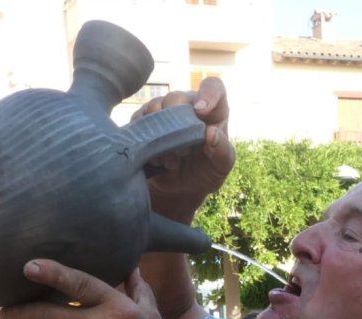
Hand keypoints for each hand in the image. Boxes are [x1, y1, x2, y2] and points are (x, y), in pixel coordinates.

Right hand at [134, 77, 233, 221]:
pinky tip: (157, 160)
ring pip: (154, 107)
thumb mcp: (221, 167)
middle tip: (183, 151)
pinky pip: (139, 122)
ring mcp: (164, 112)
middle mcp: (187, 105)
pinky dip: (146, 142)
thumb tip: (211, 134)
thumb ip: (222, 151)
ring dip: (161, 136)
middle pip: (176, 97)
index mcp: (213, 110)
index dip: (207, 94)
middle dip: (176, 123)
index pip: (213, 87)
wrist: (182, 188)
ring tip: (171, 160)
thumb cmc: (206, 172)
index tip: (202, 112)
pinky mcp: (144, 122)